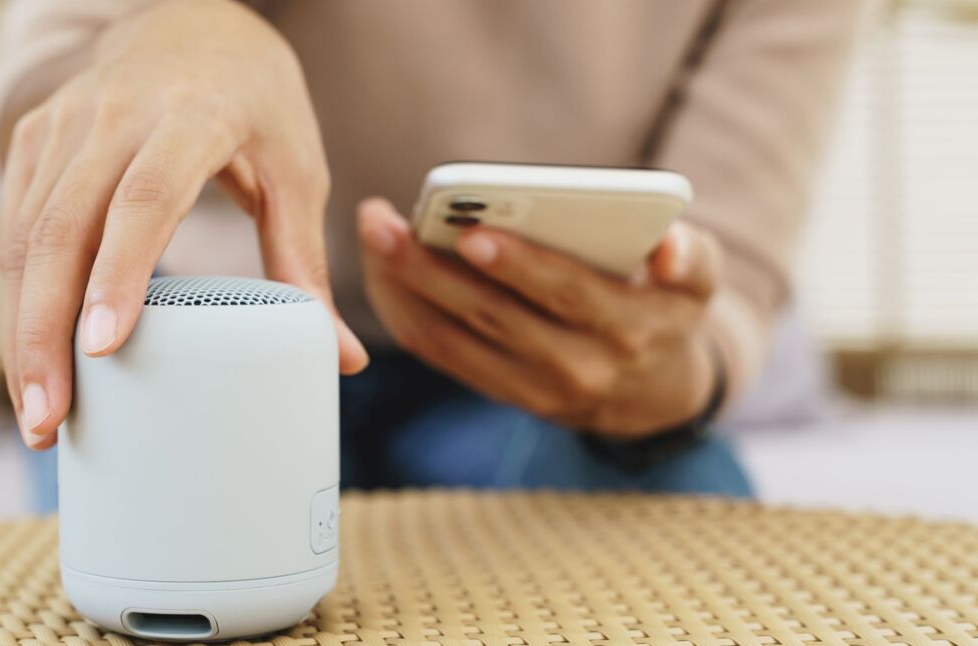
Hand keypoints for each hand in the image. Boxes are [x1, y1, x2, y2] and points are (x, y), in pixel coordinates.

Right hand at [0, 0, 366, 448]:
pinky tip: (30, 356)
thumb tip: (344, 360)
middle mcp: (117, 116)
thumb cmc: (255, 101)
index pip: (147, 196)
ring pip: (25, 234)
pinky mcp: (37, 139)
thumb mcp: (296, 169)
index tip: (103, 347)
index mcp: (194, 116)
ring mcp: (66, 125)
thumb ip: (306, 261)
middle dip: (46, 331)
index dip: (122, 271)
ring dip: (22, 329)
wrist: (189, 18)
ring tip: (38, 412)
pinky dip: (17, 296)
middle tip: (50, 421)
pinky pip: (14, 223)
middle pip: (64, 227)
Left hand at [357, 198, 721, 438]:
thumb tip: (669, 248)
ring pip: (456, 341)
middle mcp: (578, 368)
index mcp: (629, 329)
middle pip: (494, 316)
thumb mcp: (697, 281)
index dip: (519, 265)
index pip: (566, 294)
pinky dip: (407, 315)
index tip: (470, 234)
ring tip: (372, 239)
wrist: (652, 394)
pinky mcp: (501, 392)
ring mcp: (534, 389)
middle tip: (384, 224)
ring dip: (405, 290)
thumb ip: (694, 256)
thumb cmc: (664, 308)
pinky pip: (443, 357)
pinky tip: (380, 274)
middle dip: (432, 269)